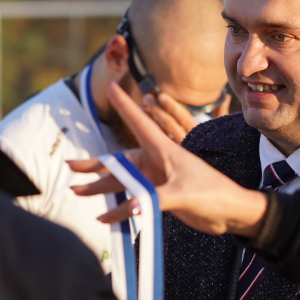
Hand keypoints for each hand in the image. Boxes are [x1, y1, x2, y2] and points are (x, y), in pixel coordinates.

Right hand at [68, 83, 268, 236]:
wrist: (230, 212)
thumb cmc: (213, 194)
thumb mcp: (182, 194)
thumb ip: (152, 200)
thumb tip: (127, 208)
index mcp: (163, 150)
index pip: (139, 122)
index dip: (125, 104)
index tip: (112, 83)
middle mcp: (156, 161)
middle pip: (118, 160)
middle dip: (94, 164)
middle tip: (70, 166)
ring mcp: (156, 178)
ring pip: (122, 181)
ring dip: (100, 187)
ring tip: (77, 191)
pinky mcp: (158, 195)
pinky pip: (131, 199)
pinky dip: (117, 207)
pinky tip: (104, 216)